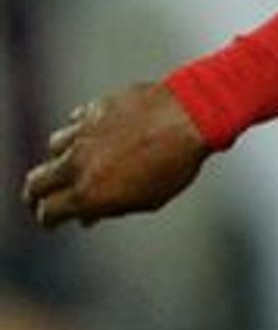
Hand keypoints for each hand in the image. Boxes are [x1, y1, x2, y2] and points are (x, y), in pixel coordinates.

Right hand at [19, 82, 210, 227]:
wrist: (189, 117)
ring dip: (61, 158)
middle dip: (37, 194)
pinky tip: (92, 134)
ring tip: (73, 163)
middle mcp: (77, 163)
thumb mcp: (148, 199)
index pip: (48, 212)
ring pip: (54, 148)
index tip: (53, 221)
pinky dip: (81, 130)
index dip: (49, 219)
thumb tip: (87, 218)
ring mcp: (82, 133)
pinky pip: (76, 121)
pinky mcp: (93, 108)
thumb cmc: (176, 163)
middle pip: (36, 183)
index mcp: (88, 193)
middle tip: (43, 198)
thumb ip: (111, 208)